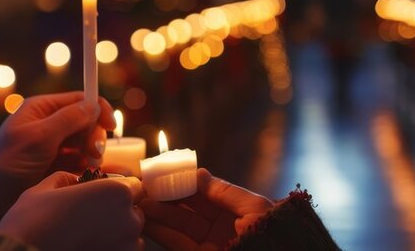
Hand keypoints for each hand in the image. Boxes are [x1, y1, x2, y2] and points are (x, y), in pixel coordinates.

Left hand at [0, 92, 116, 224]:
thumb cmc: (9, 162)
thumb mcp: (39, 137)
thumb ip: (69, 120)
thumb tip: (94, 106)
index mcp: (43, 109)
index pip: (80, 100)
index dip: (98, 110)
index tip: (110, 126)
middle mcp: (50, 124)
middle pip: (87, 122)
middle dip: (94, 136)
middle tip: (93, 154)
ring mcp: (54, 146)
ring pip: (86, 143)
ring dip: (91, 153)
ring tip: (87, 167)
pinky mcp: (57, 166)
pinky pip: (80, 161)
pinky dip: (85, 167)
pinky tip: (82, 175)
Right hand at [0, 172, 144, 250]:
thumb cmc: (33, 221)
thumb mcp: (47, 188)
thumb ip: (68, 179)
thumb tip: (75, 180)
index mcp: (117, 192)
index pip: (134, 186)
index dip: (117, 190)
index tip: (102, 197)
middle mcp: (129, 218)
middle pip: (134, 211)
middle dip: (119, 213)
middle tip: (91, 219)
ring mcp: (127, 245)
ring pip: (131, 236)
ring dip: (117, 234)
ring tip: (88, 236)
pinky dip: (111, 249)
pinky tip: (89, 248)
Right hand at [140, 169, 274, 249]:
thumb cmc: (274, 233)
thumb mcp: (255, 208)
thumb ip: (225, 192)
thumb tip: (199, 173)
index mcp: (236, 210)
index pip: (204, 193)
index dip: (184, 182)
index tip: (164, 172)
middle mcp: (221, 226)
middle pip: (187, 208)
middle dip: (166, 197)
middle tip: (145, 186)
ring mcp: (210, 243)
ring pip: (178, 226)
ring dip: (158, 214)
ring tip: (140, 201)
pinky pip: (177, 244)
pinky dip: (160, 232)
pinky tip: (146, 220)